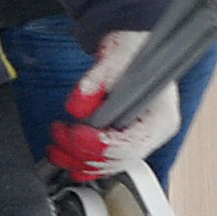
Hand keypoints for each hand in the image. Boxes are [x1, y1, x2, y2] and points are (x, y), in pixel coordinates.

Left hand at [47, 28, 178, 182]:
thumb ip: (94, 82)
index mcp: (161, 118)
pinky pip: (103, 162)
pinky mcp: (123, 144)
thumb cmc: (129, 53)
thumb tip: (77, 107)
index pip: (132, 143)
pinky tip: (65, 157)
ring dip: (77, 160)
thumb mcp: (112, 61)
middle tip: (59, 134)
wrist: (129, 51)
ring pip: (107, 165)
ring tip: (55, 146)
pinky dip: (83, 163)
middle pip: (117, 158)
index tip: (74, 133)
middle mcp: (153, 135)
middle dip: (83, 151)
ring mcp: (138, 141)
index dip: (100, 144)